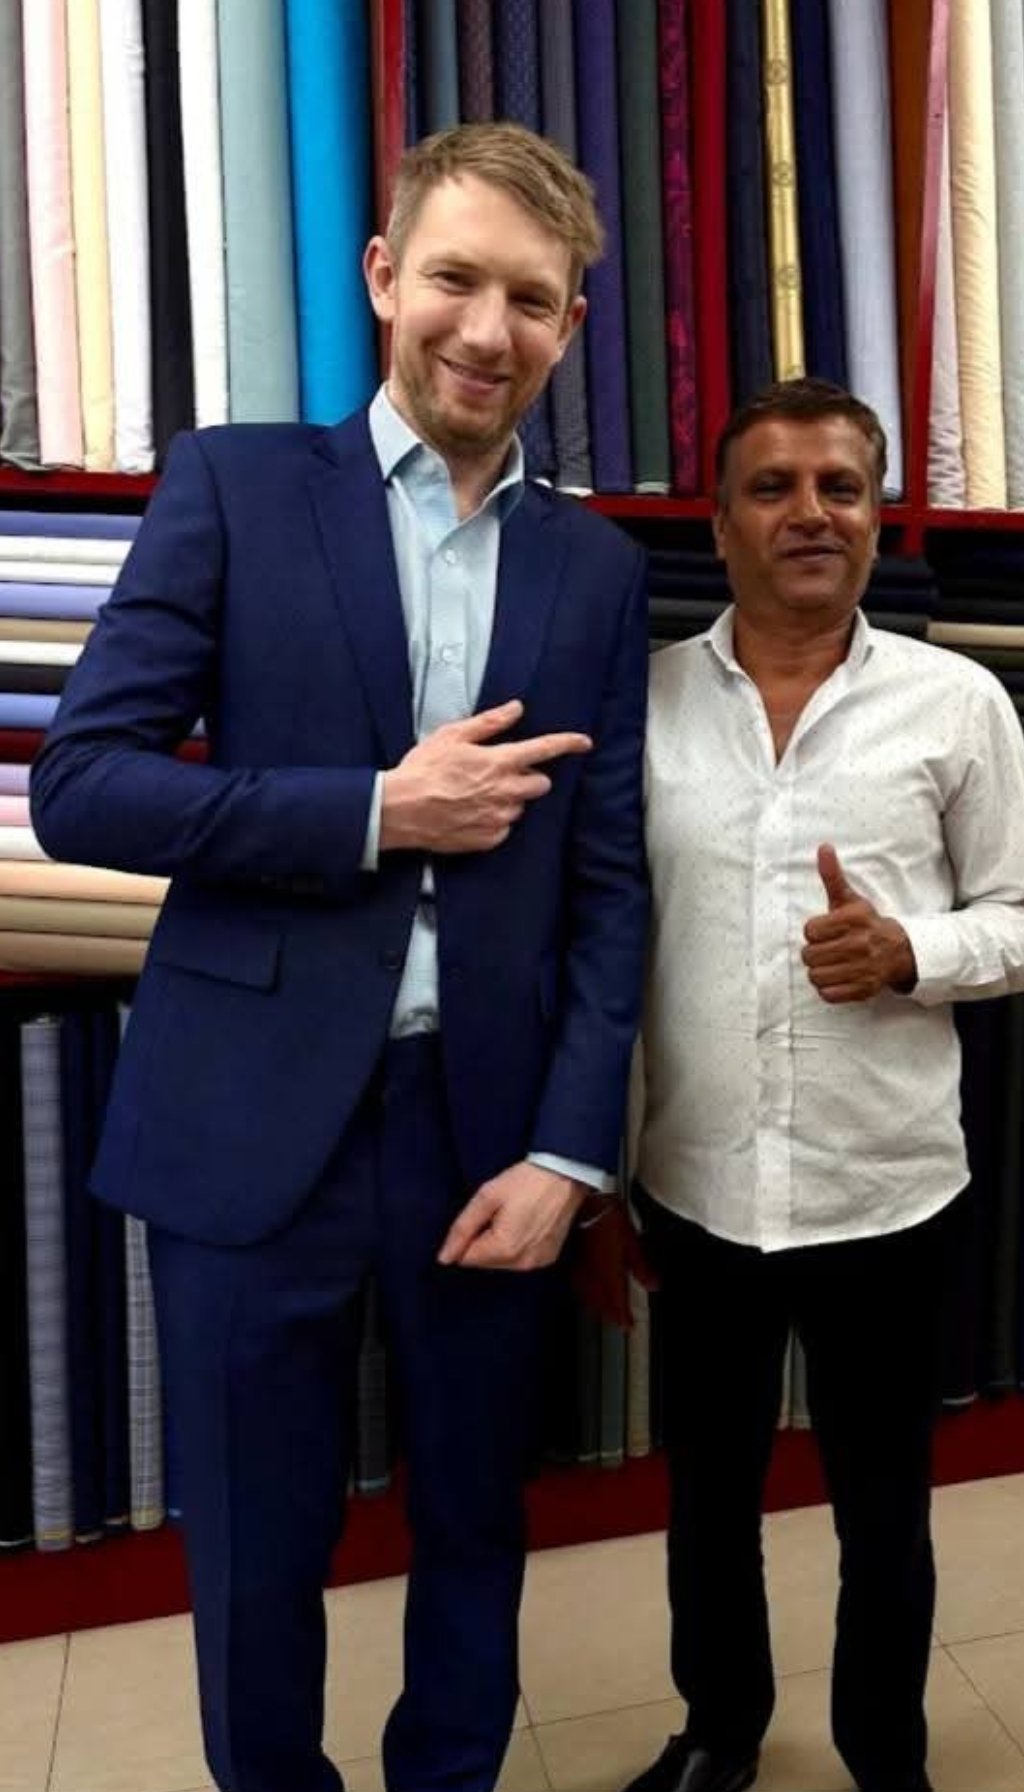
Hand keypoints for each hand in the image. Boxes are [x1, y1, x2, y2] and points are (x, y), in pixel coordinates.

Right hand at [380, 699, 590, 853]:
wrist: (398, 810)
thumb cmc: (421, 771)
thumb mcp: (452, 736)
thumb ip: (489, 722)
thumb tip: (515, 709)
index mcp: (498, 762)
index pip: (544, 749)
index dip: (568, 743)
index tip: (583, 742)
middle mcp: (504, 792)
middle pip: (540, 783)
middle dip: (529, 776)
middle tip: (501, 773)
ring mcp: (497, 818)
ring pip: (520, 807)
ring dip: (508, 799)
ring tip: (476, 794)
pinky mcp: (488, 839)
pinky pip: (503, 829)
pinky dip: (493, 820)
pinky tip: (469, 812)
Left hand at [437, 1161, 586, 1270]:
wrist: (565, 1175)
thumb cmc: (525, 1182)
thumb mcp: (487, 1197)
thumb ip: (462, 1229)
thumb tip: (444, 1258)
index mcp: (503, 1249)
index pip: (467, 1258)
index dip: (468, 1236)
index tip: (483, 1215)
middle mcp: (521, 1264)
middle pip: (484, 1262)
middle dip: (484, 1241)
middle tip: (499, 1213)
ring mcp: (537, 1263)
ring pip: (502, 1262)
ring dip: (500, 1244)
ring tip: (514, 1216)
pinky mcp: (548, 1258)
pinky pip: (520, 1259)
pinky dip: (517, 1246)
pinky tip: (526, 1224)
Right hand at [572, 1199, 658, 1329]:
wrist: (585, 1201)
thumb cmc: (609, 1218)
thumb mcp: (633, 1243)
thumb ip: (642, 1267)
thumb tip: (653, 1284)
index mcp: (610, 1274)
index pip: (617, 1303)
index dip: (623, 1317)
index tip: (628, 1326)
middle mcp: (594, 1276)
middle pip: (601, 1302)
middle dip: (609, 1314)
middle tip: (615, 1321)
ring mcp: (581, 1268)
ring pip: (588, 1295)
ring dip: (596, 1305)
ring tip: (601, 1311)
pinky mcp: (572, 1259)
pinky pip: (578, 1283)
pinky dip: (584, 1292)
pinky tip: (585, 1290)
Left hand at [802, 843, 916, 1002]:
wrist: (899, 951)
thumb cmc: (865, 923)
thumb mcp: (850, 899)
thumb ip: (832, 876)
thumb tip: (823, 847)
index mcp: (855, 918)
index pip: (810, 931)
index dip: (814, 932)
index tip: (826, 931)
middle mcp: (861, 943)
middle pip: (809, 955)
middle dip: (814, 952)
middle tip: (828, 948)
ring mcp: (864, 968)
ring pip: (816, 976)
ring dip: (819, 971)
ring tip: (832, 963)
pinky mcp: (864, 989)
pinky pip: (828, 994)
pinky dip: (829, 988)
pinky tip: (839, 977)